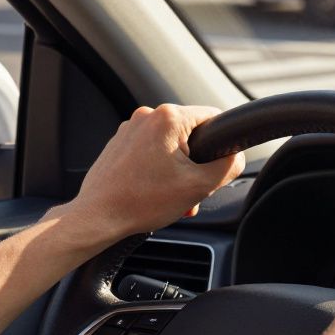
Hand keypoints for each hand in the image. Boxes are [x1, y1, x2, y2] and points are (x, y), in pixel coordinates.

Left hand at [64, 104, 243, 239]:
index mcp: (168, 117)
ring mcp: (129, 129)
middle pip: (191, 134)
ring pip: (170, 146)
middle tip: (191, 190)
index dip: (222, 143)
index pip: (213, 117)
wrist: (97, 218)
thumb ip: (228, 166)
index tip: (215, 166)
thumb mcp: (199, 186)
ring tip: (171, 197)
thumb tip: (237, 158)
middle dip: (196, 164)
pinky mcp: (118, 144)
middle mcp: (146, 116)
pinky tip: (154, 193)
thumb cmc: (142, 201)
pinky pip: (150, 152)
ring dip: (178, 170)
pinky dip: (158, 170)